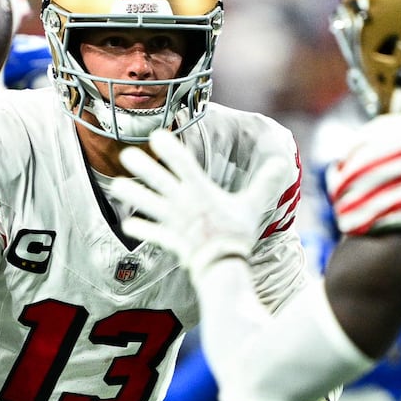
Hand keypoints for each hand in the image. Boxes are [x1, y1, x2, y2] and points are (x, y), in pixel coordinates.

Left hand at [115, 129, 292, 276]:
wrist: (223, 266)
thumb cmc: (238, 235)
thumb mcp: (254, 206)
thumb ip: (265, 183)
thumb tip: (283, 160)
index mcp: (201, 192)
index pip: (184, 163)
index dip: (170, 148)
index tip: (157, 134)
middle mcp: (183, 203)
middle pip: (159, 181)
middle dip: (143, 166)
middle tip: (126, 154)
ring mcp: (173, 222)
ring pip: (148, 204)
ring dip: (133, 195)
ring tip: (117, 185)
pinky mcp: (169, 240)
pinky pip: (152, 232)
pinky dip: (141, 228)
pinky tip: (128, 223)